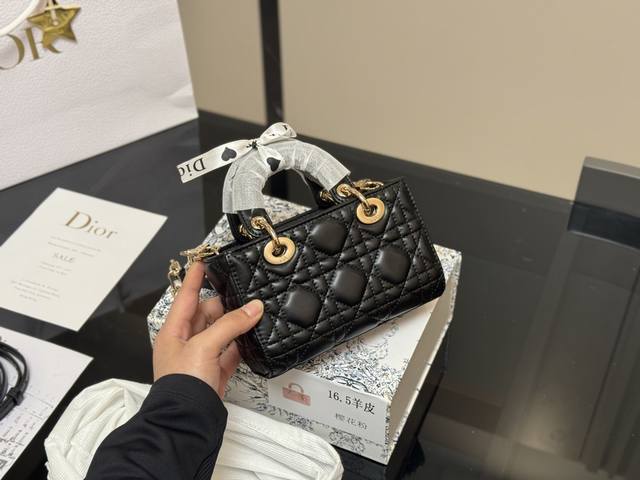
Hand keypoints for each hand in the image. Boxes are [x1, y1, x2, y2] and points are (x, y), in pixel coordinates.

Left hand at [153, 262, 262, 396]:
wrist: (186, 421)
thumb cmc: (182, 384)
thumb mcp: (204, 346)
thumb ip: (230, 325)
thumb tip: (253, 308)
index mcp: (173, 332)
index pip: (185, 297)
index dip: (194, 278)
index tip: (203, 261)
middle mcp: (185, 343)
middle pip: (207, 314)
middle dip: (224, 304)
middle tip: (244, 294)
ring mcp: (200, 358)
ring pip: (220, 332)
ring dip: (235, 325)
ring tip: (254, 312)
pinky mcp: (214, 372)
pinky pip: (229, 352)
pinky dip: (240, 345)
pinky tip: (252, 339)